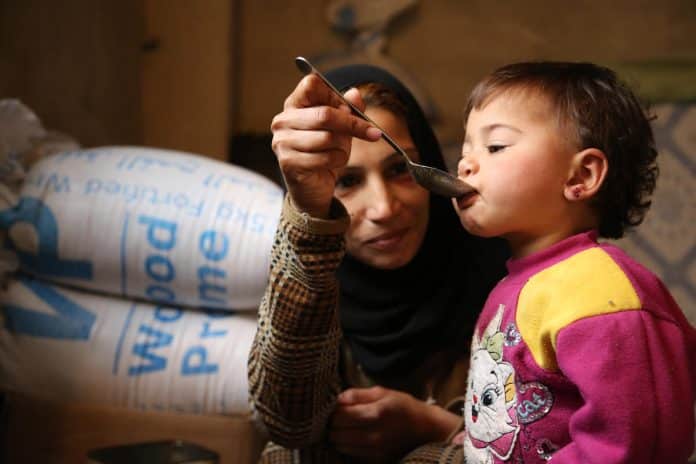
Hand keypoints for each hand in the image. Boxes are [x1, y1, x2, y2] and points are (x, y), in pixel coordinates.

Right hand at [270, 75, 380, 217]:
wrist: (312, 188)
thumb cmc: (325, 153)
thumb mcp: (341, 128)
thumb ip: (349, 110)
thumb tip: (355, 94)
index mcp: (294, 105)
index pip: (311, 84)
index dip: (334, 96)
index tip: (349, 108)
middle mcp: (283, 121)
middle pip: (325, 114)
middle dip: (353, 124)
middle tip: (373, 133)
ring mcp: (283, 142)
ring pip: (328, 137)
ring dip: (343, 147)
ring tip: (339, 152)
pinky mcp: (289, 162)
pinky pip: (326, 157)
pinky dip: (338, 160)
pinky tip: (332, 163)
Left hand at [328, 386, 460, 461]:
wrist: (426, 429)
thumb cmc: (404, 406)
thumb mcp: (383, 392)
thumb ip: (358, 394)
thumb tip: (338, 398)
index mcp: (376, 413)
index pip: (340, 417)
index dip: (334, 412)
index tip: (337, 408)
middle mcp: (375, 435)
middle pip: (337, 434)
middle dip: (334, 425)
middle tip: (339, 418)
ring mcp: (376, 451)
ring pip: (341, 447)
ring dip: (339, 437)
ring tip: (347, 428)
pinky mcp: (377, 460)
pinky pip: (352, 455)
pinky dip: (348, 446)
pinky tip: (355, 437)